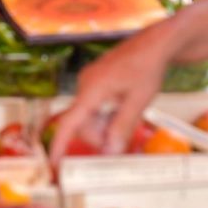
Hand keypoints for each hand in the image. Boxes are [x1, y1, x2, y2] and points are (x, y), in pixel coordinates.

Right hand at [50, 27, 172, 160]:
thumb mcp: (138, 101)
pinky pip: (94, 106)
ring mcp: (89, 82)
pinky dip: (106, 115)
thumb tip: (110, 151)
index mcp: (92, 89)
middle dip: (100, 136)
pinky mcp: (95, 82)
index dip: (60, 144)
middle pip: (82, 124)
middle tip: (123, 138)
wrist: (154, 44)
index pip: (69, 122)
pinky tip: (123, 108)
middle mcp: (85, 84)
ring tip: (128, 116)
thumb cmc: (147, 67)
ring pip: (89, 117)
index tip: (54, 164)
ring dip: (104, 125)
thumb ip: (122, 127)